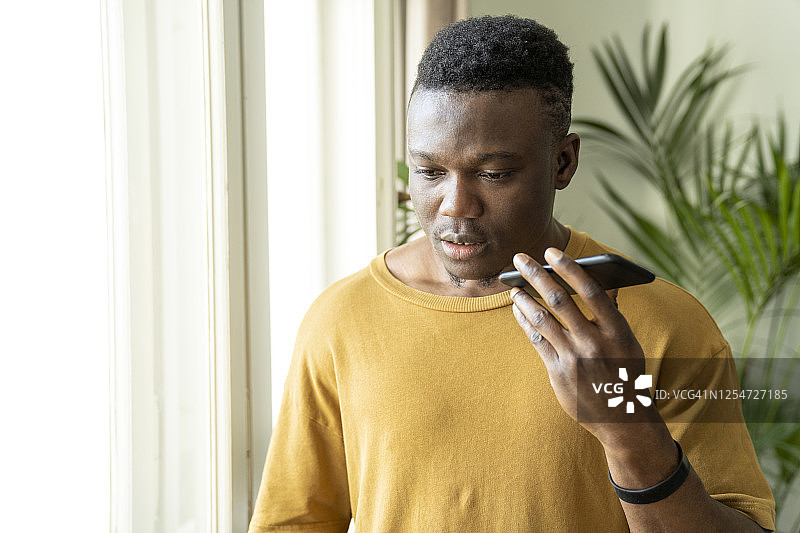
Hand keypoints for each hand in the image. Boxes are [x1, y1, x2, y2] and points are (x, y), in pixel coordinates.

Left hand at [510, 248, 661, 446]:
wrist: (622, 418)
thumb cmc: (624, 373)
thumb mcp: (628, 343)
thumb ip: (614, 314)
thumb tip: (607, 283)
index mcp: (617, 330)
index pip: (591, 290)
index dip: (569, 268)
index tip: (552, 252)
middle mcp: (595, 342)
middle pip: (560, 300)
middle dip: (536, 275)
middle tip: (519, 259)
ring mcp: (575, 358)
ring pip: (542, 320)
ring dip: (524, 299)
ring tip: (513, 286)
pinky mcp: (559, 373)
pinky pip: (536, 341)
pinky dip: (525, 322)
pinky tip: (518, 311)